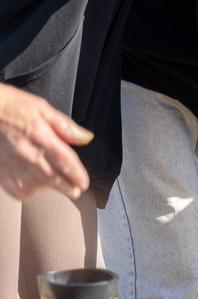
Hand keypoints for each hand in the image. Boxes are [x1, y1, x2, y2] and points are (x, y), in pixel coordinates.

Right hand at [0, 83, 91, 199]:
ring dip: (49, 189)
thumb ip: (64, 126)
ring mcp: (12, 164)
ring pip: (36, 185)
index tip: (84, 183)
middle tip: (75, 192)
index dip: (77, 175)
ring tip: (58, 189)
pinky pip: (14, 188)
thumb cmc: (9, 105)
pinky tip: (31, 188)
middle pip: (53, 178)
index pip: (66, 162)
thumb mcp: (41, 107)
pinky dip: (24, 192)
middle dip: (67, 188)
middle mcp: (28, 154)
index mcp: (42, 137)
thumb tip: (86, 137)